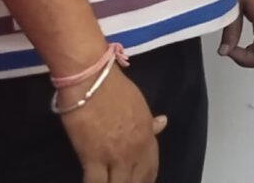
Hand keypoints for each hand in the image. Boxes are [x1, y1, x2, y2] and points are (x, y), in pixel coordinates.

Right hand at [55, 65, 168, 182]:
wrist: (91, 80)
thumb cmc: (113, 87)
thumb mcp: (138, 103)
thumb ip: (148, 120)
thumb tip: (162, 123)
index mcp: (147, 137)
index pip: (151, 167)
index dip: (146, 178)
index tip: (142, 181)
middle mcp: (135, 150)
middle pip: (137, 181)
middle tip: (123, 182)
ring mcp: (115, 157)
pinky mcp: (92, 158)